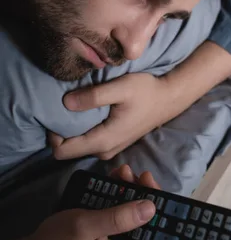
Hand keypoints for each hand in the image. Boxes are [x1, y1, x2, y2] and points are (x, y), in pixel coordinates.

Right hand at [24, 165, 177, 239]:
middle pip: (157, 234)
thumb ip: (118, 218)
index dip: (178, 236)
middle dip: (152, 202)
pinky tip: (117, 182)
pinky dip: (124, 201)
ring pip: (141, 223)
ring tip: (125, 174)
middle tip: (142, 177)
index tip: (173, 205)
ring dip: (136, 196)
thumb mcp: (84, 226)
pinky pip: (126, 222)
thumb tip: (152, 208)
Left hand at [49, 73, 171, 160]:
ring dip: (74, 129)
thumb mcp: (120, 88)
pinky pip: (90, 142)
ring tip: (78, 106)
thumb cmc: (146, 91)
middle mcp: (104, 151)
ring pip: (79, 146)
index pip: (62, 151)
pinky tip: (90, 111)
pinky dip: (84, 129)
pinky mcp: (114, 143)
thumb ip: (94, 96)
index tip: (56, 113)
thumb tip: (66, 103)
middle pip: (69, 150)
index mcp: (103, 140)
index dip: (53, 134)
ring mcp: (110, 149)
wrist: (169, 98)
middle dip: (61, 131)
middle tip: (66, 106)